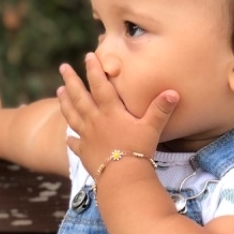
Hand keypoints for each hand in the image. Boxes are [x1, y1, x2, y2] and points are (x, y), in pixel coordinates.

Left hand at [57, 53, 178, 173]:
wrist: (122, 177)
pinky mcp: (84, 153)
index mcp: (110, 112)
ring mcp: (86, 137)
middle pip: (79, 97)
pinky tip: (68, 137)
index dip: (94, 70)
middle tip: (63, 67)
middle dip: (71, 80)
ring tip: (59, 91)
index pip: (100, 85)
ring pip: (72, 116)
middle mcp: (95, 121)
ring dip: (65, 103)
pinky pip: (75, 144)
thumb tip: (174, 92)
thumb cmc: (138, 151)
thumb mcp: (152, 128)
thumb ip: (160, 109)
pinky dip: (71, 140)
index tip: (88, 56)